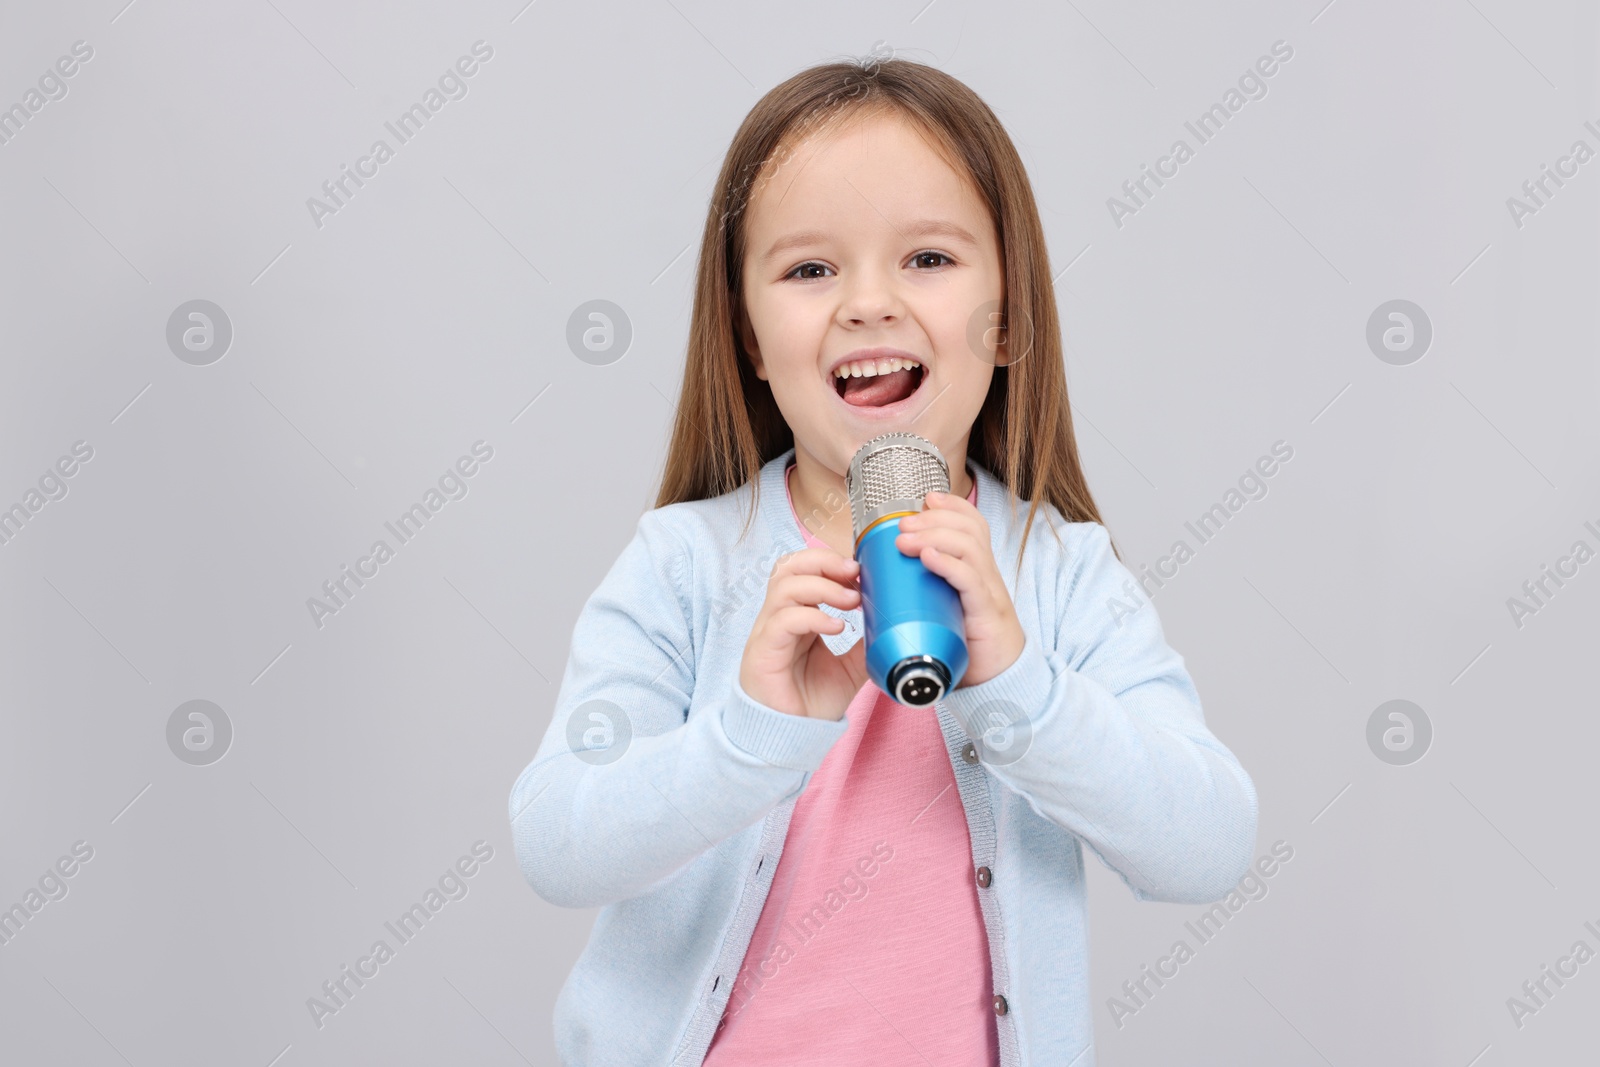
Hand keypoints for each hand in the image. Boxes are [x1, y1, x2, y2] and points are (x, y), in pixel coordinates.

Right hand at [738, 547, 870, 720]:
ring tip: (852, 601)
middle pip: (788, 566)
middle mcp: (779, 617)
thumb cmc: (812, 701)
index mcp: (797, 614)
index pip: (803, 569)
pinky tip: (837, 627)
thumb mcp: (851, 666)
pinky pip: (783, 621)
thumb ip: (866, 642)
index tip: (862, 570)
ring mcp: (768, 632)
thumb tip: (891, 622)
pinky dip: (813, 617)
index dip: (831, 561)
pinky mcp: (763, 651)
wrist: (793, 736)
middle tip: (855, 573)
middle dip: (824, 561)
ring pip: (785, 586)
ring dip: (823, 586)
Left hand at [894, 490, 1024, 687]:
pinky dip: (948, 564)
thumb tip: (880, 584)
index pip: (972, 524)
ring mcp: (988, 592)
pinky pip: (971, 580)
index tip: (925, 498)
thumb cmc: (968, 646)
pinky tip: (928, 557)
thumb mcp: (945, 610)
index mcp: (977, 570)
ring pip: (969, 547)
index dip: (951, 505)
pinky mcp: (986, 613)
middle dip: (933, 519)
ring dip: (934, 535)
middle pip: (968, 529)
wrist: (999, 682)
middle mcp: (986, 575)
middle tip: (902, 524)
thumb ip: (925, 594)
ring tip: (905, 539)